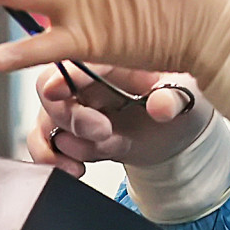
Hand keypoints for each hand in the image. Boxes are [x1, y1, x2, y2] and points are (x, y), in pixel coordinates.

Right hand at [25, 65, 209, 177]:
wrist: (175, 132)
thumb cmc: (177, 98)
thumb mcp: (185, 93)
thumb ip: (173, 98)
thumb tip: (160, 106)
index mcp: (109, 60)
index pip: (77, 63)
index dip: (64, 77)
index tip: (58, 90)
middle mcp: (85, 83)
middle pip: (50, 92)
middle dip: (71, 118)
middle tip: (103, 132)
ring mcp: (75, 111)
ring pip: (44, 123)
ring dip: (62, 146)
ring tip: (90, 156)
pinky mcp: (72, 137)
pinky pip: (45, 147)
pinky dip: (53, 161)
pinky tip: (75, 169)